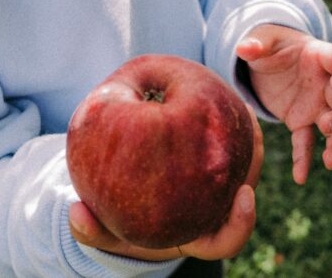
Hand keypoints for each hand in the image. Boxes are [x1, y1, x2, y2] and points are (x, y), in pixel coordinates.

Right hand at [69, 105, 263, 261]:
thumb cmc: (115, 222)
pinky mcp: (209, 157)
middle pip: (247, 195)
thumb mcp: (102, 228)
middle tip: (254, 138)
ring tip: (242, 107)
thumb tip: (76, 212)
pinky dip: (225, 118)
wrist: (121, 207)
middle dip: (254, 166)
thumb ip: (88, 226)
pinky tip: (218, 92)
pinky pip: (224, 137)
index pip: (225, 239)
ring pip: (244, 163)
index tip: (245, 198)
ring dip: (246, 137)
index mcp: (195, 233)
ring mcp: (216, 185)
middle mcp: (212, 211)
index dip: (240, 223)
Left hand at [236, 24, 331, 184]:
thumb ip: (257, 44)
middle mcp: (327, 84)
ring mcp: (318, 105)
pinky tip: (300, 177)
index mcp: (323, 56)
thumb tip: (244, 49)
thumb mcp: (264, 39)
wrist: (267, 62)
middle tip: (329, 125)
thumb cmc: (272, 44)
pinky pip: (307, 142)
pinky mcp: (302, 122)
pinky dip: (304, 159)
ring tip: (331, 162)